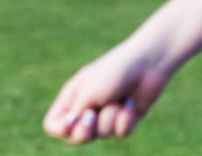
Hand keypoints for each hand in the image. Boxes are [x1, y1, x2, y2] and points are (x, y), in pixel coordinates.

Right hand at [43, 40, 173, 143]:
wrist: (147, 65)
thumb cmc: (114, 72)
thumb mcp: (90, 90)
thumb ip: (77, 113)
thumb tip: (73, 128)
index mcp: (72, 97)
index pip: (54, 124)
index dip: (61, 127)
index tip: (73, 119)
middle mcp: (86, 108)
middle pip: (75, 137)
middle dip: (85, 130)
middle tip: (93, 116)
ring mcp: (105, 116)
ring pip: (102, 134)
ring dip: (111, 117)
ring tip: (118, 98)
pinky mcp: (124, 121)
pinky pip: (120, 133)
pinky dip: (126, 118)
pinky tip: (131, 102)